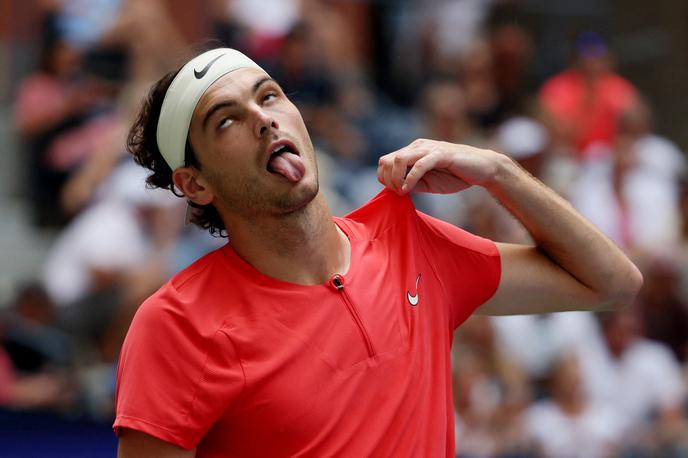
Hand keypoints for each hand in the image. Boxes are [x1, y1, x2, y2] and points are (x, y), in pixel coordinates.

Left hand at [377, 139, 502, 194]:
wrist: (483, 169)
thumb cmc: (456, 176)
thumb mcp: (428, 183)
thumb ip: (412, 184)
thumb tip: (395, 189)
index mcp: (413, 151)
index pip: (386, 161)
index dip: (384, 178)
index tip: (394, 193)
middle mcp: (418, 147)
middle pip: (388, 159)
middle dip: (387, 179)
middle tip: (397, 193)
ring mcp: (429, 149)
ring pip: (399, 159)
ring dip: (396, 178)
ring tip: (402, 191)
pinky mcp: (441, 154)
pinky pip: (419, 165)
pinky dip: (409, 178)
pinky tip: (408, 189)